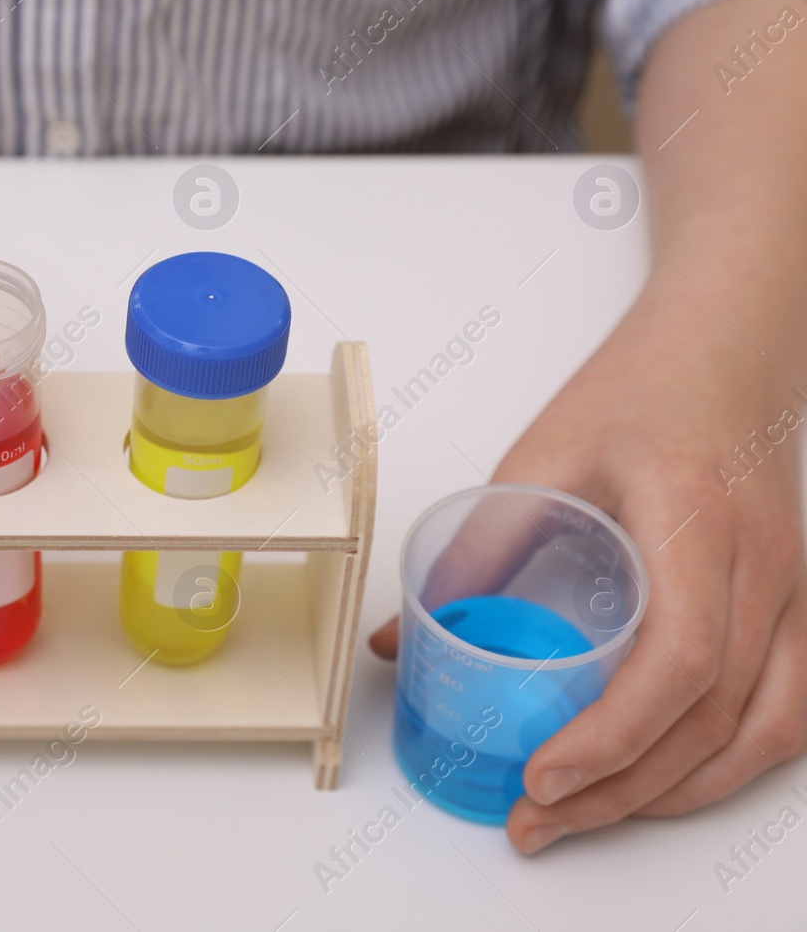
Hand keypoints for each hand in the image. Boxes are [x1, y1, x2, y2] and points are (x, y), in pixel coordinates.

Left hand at [370, 282, 806, 851]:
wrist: (725, 350)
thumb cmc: (639, 391)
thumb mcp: (541, 457)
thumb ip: (475, 550)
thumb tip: (402, 639)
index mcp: (698, 522)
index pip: (678, 659)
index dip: (613, 736)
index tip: (540, 778)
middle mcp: (765, 569)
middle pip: (714, 716)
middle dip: (622, 790)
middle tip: (533, 821)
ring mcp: (795, 593)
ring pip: (761, 734)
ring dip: (672, 794)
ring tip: (583, 818)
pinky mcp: (797, 608)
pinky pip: (786, 714)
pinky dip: (726, 767)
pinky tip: (661, 786)